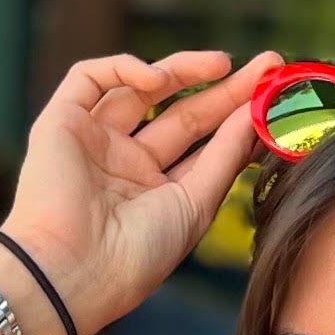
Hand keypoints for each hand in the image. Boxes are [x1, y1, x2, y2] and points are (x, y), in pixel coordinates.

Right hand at [0, 48, 284, 334]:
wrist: (74, 270)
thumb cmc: (136, 255)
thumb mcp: (196, 204)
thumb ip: (226, 156)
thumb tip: (256, 114)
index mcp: (157, 193)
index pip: (204, 146)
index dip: (237, 119)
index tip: (274, 95)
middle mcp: (125, 166)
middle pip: (180, 114)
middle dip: (221, 89)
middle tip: (266, 65)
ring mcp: (93, 142)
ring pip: (140, 88)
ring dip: (181, 70)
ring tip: (221, 64)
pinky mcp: (60, 122)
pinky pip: (89, 78)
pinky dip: (123, 68)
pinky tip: (157, 78)